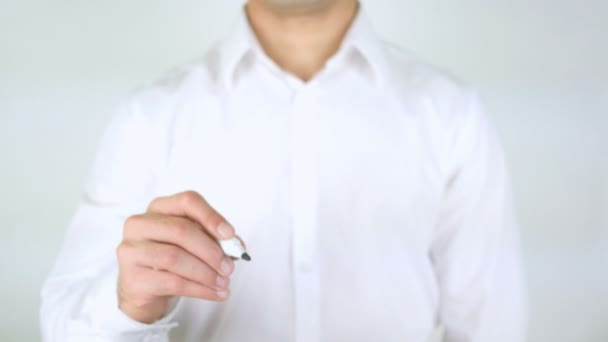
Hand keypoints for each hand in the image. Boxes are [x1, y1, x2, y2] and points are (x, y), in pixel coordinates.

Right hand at [116, 191, 238, 323]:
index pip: (187, 201)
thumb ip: (215, 239)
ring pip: (175, 258)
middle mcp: (140, 224)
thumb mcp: (194, 243)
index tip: (230, 234)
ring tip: (224, 283)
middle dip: (211, 250)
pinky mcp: (133, 277)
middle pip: (181, 230)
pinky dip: (199, 289)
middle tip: (229, 267)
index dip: (211, 216)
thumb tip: (237, 246)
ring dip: (206, 273)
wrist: (146, 289)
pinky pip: (172, 282)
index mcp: (159, 208)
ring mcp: (132, 250)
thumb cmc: (173, 258)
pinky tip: (214, 294)